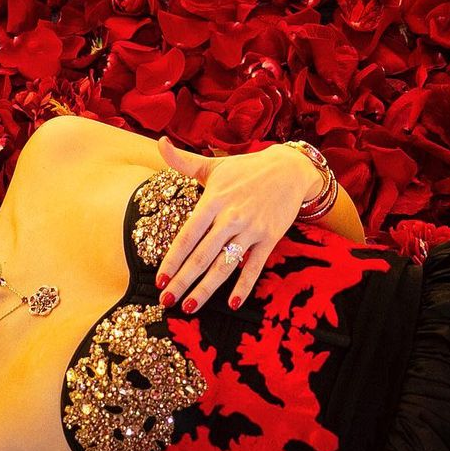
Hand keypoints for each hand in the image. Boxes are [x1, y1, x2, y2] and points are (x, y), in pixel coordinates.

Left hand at [153, 139, 320, 312]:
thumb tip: (161, 143)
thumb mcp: (213, 165)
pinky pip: (255, 266)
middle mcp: (230, 217)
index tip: (159, 280)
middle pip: (202, 256)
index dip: (172, 260)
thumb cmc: (245, 169)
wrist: (290, 169)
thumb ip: (183, 162)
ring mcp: (251, 229)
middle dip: (182, 281)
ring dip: (206, 289)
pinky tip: (232, 304)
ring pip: (225, 265)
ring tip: (189, 307)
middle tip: (166, 301)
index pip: (187, 236)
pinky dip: (244, 286)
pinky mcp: (269, 238)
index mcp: (212, 201)